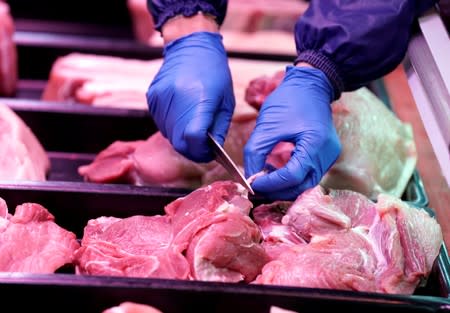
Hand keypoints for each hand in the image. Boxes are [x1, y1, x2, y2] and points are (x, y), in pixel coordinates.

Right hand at [146, 31, 234, 161]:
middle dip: (192, 150)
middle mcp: (176, 102)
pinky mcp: (152, 99)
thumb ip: (218, 129)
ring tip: (192, 126)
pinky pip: (162, 123)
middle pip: (179, 143)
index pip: (194, 140)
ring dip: (181, 138)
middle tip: (201, 147)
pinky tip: (182, 114)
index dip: (201, 153)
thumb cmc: (214, 73)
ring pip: (169, 135)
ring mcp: (161, 101)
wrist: (191, 46)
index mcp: (199, 102)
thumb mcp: (226, 102)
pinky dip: (172, 126)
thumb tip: (211, 151)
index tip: (208, 153)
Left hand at [244, 66, 340, 199]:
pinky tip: (275, 174)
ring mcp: (329, 157)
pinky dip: (291, 179)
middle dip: (277, 191)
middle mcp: (327, 155)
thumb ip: (255, 153)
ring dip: (284, 187)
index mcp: (315, 143)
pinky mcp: (325, 157)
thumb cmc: (289, 100)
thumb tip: (249, 178)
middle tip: (256, 189)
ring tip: (264, 183)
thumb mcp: (267, 126)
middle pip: (302, 186)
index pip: (292, 176)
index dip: (270, 184)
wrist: (310, 85)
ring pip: (306, 184)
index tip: (252, 184)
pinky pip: (308, 175)